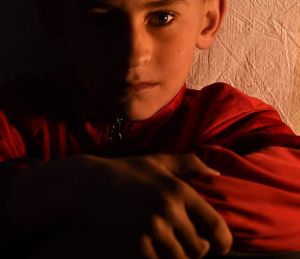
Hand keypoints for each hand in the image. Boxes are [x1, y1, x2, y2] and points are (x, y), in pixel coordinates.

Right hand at [63, 153, 231, 257]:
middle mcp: (169, 209)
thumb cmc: (126, 170)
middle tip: (189, 244)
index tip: (219, 246)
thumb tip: (217, 173)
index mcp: (179, 190)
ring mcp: (152, 227)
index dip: (223, 241)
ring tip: (170, 245)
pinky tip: (151, 247)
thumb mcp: (158, 161)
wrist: (90, 183)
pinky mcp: (135, 242)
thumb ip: (190, 164)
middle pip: (200, 248)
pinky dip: (157, 258)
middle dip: (197, 250)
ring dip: (177, 256)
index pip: (215, 225)